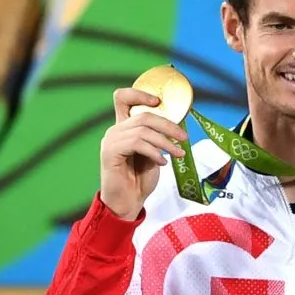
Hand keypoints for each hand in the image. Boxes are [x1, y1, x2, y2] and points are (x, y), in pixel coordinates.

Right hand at [99, 88, 187, 220]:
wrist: (128, 201)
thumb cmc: (140, 178)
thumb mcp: (154, 153)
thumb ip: (157, 137)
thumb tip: (177, 126)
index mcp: (124, 127)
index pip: (122, 98)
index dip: (139, 94)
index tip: (158, 101)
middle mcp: (115, 130)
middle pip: (143, 115)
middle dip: (168, 125)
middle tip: (184, 137)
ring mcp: (111, 140)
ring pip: (143, 130)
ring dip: (165, 142)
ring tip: (179, 154)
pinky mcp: (110, 152)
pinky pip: (136, 144)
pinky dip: (154, 152)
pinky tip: (162, 162)